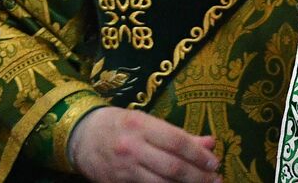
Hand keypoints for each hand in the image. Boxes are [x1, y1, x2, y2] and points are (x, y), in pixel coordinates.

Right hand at [69, 106, 219, 181]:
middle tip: (215, 180)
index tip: (215, 163)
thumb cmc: (119, 125)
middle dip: (198, 176)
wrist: (81, 136)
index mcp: (140, 125)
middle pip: (172, 167)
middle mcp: (132, 148)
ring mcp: (123, 170)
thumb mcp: (146, 121)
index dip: (199, 155)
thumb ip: (178, 134)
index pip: (177, 142)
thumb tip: (210, 143)